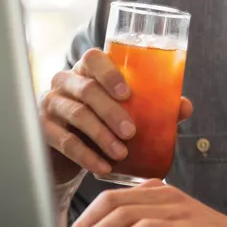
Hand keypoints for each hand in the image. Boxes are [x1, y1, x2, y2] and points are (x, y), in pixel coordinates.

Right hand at [40, 48, 193, 182]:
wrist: (69, 144)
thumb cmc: (103, 116)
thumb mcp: (126, 107)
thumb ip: (154, 104)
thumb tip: (184, 107)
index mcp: (88, 68)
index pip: (94, 59)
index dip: (110, 74)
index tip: (128, 94)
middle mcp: (66, 81)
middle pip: (87, 90)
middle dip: (111, 112)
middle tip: (131, 132)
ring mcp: (50, 103)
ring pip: (75, 115)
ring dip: (101, 136)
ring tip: (121, 153)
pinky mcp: (42, 129)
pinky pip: (63, 141)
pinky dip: (86, 155)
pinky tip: (103, 167)